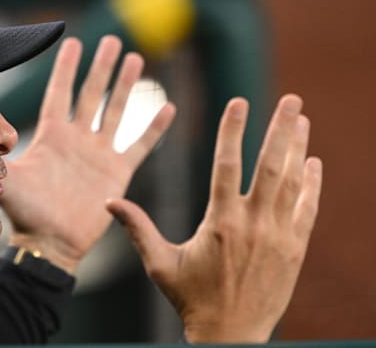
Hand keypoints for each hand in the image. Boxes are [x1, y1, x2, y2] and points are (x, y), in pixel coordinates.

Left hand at [0, 35, 175, 272]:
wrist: (51, 243)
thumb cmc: (26, 214)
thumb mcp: (7, 182)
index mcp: (51, 135)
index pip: (59, 92)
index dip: (66, 68)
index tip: (73, 40)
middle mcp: (77, 139)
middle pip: (91, 93)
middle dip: (102, 66)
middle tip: (113, 39)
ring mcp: (98, 154)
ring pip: (116, 111)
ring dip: (127, 86)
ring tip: (136, 59)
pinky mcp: (117, 173)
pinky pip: (139, 145)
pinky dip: (154, 128)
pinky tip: (168, 107)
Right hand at [106, 95, 322, 342]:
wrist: (231, 335)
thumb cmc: (191, 299)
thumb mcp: (159, 264)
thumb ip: (137, 229)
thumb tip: (109, 202)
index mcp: (219, 223)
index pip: (227, 165)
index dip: (232, 130)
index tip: (238, 102)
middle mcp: (252, 225)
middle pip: (269, 166)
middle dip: (281, 129)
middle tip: (292, 99)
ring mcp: (278, 236)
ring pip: (291, 183)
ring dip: (298, 147)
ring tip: (303, 119)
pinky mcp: (295, 250)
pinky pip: (307, 210)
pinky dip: (312, 185)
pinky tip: (314, 162)